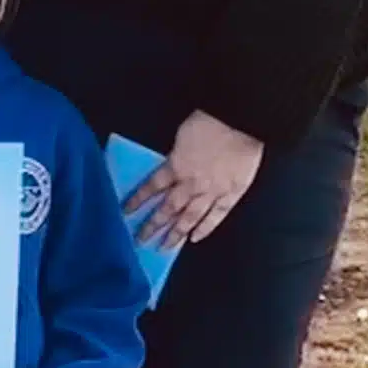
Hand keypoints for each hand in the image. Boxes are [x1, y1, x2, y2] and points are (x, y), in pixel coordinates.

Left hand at [126, 110, 263, 249]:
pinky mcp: (232, 193)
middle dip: (153, 226)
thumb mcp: (181, 136)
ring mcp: (212, 191)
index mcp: (176, 166)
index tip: (125, 213)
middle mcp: (191, 184)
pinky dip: (205, 228)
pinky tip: (195, 239)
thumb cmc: (209, 121)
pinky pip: (217, 215)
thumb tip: (171, 167)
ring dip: (175, 233)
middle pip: (168, 208)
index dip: (137, 201)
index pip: (151, 187)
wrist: (241, 120)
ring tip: (164, 247)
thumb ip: (175, 156)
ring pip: (190, 217)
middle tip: (140, 240)